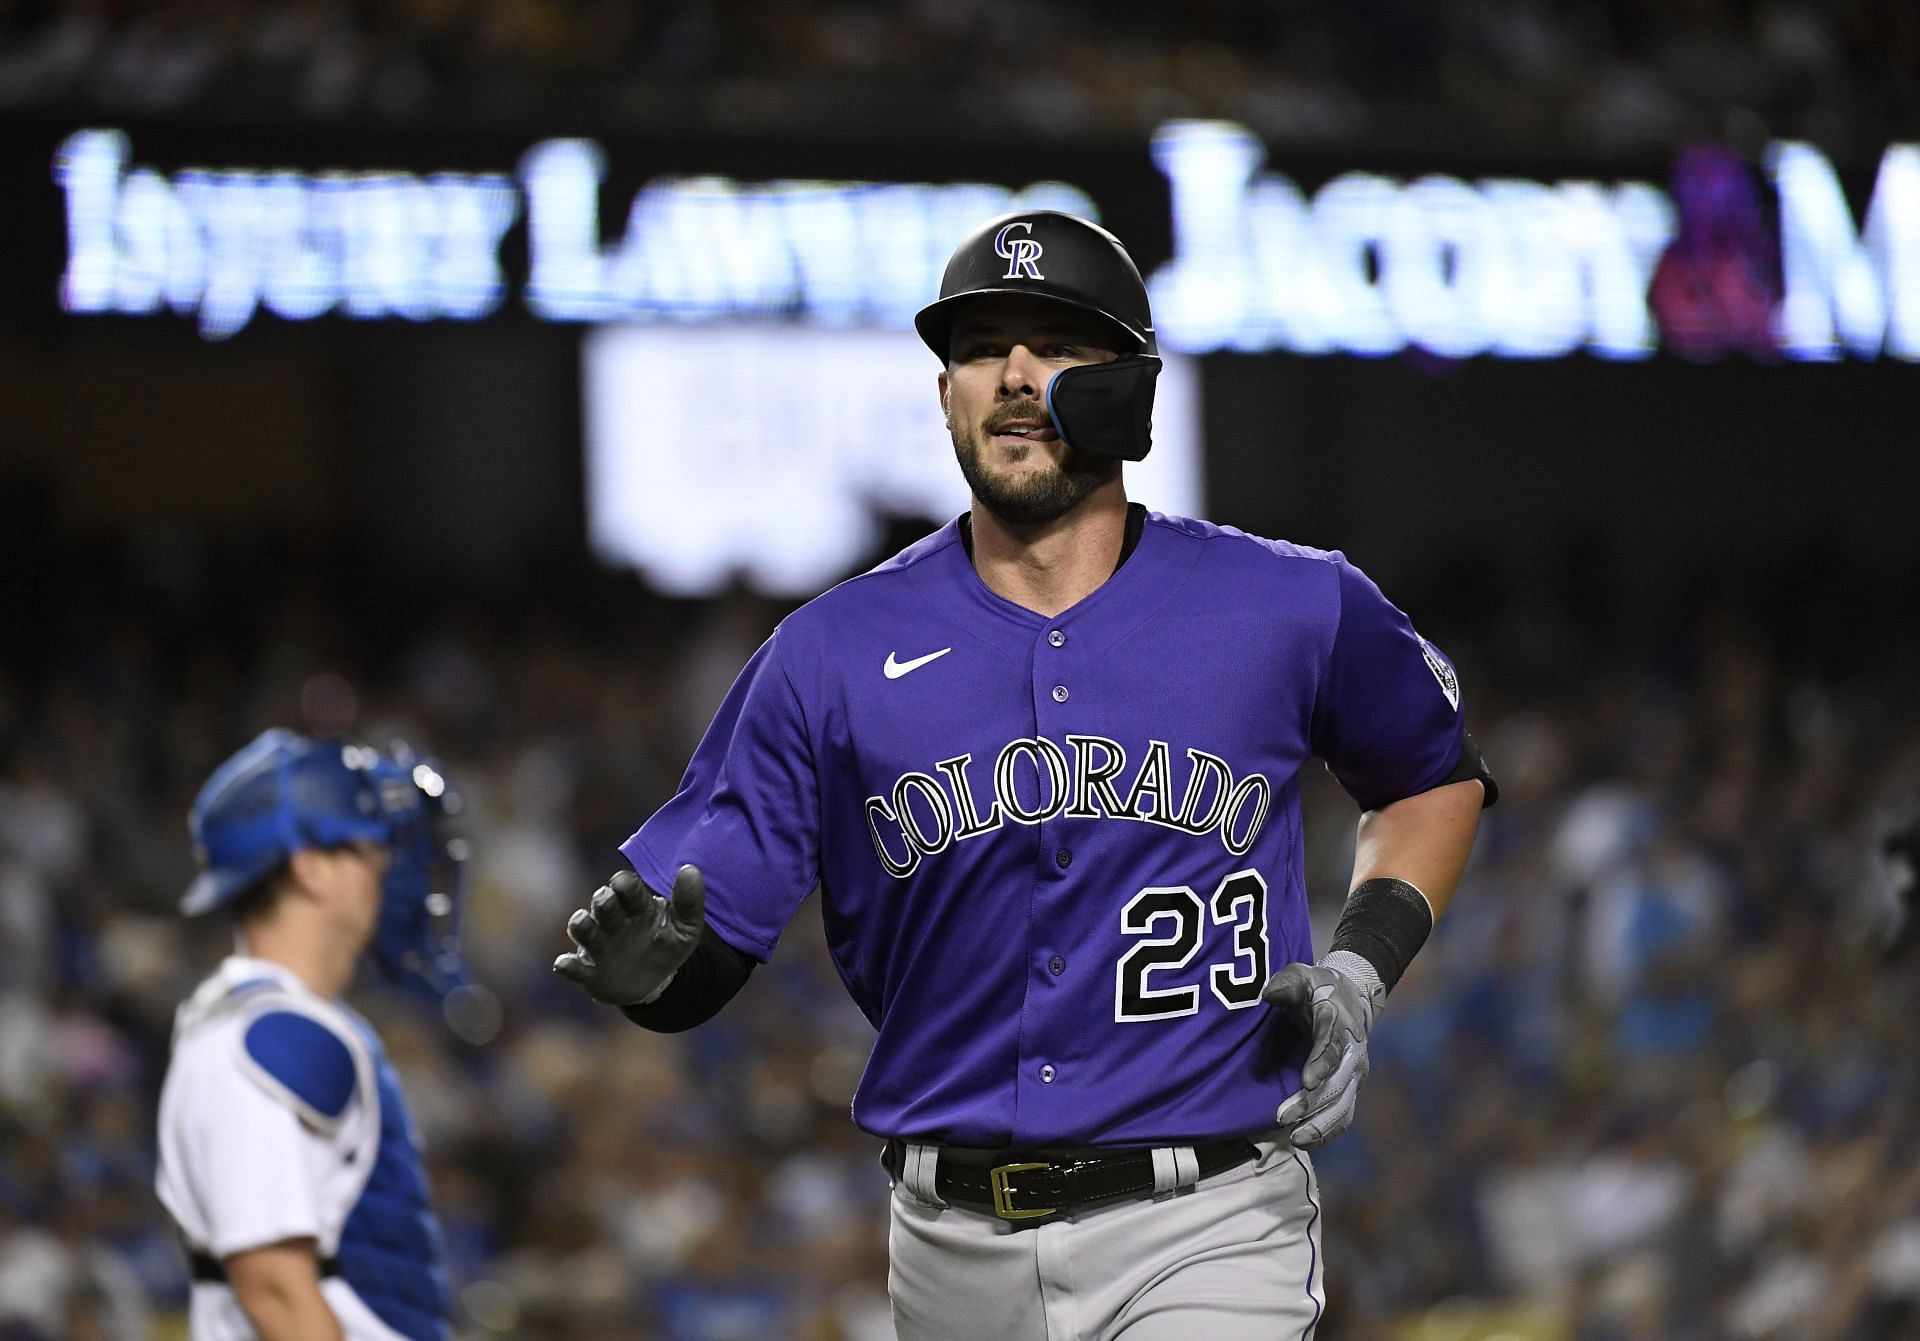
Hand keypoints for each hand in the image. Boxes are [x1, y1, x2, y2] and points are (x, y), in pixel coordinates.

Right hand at [553, 866, 705, 1005]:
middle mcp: (613, 921)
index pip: (626, 887)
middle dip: (603, 900)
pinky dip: (567, 965)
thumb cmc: (665, 947)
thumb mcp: (686, 929)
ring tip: (582, 921)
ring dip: (581, 924)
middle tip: (605, 900)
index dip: (623, 884)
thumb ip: (689, 902)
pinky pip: (574, 967)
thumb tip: (690, 869)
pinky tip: (564, 963)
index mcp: (637, 907)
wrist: (652, 984)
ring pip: (583, 928)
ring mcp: (599, 945)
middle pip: (603, 903)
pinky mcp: (590, 972)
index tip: (624, 883)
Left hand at [1262, 955, 1383, 1149]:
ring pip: (1343, 1105)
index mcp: (1340, 1023)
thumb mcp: (1301, 976)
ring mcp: (1353, 1074)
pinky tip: (1304, 1142)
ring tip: (1296, 1139)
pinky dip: (1327, 1132)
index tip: (1307, 1082)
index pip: (1332, 1046)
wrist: (1349, 997)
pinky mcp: (1349, 1088)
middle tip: (1283, 1117)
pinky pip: (1342, 1115)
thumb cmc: (1317, 987)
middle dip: (1313, 1103)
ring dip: (1321, 1125)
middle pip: (1338, 1083)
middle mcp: (1352, 1052)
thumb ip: (1286, 984)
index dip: (1321, 1064)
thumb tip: (1269, 994)